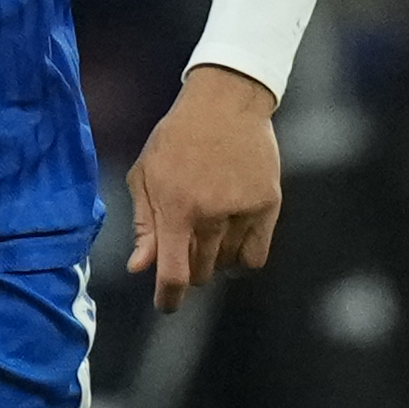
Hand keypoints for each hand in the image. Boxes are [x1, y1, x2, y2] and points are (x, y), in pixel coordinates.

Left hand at [126, 65, 286, 310]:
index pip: (174, 273)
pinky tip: (232, 239)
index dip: (168, 298)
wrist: (225, 102)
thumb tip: (140, 268)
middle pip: (202, 271)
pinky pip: (256, 255)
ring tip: (209, 233)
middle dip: (190, 268)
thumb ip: (143, 225)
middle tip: (186, 246)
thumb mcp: (146, 175)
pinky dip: (243, 257)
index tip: (167, 305)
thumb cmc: (176, 138)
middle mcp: (212, 213)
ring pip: (229, 266)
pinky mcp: (268, 204)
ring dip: (216, 262)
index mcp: (176, 208)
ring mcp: (243, 210)